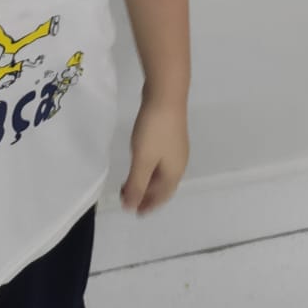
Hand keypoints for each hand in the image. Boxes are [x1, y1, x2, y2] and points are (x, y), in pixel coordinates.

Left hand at [121, 93, 189, 214]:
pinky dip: (149, 167)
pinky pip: (160, 160)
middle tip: (129, 199)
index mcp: (174, 172)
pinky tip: (140, 161)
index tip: (135, 212)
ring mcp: (176, 148)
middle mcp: (179, 163)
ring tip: (131, 183)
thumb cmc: (154, 130)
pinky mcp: (170, 135)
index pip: (162, 196)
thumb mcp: (143, 160)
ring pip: (161, 172)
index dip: (149, 205)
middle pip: (163, 186)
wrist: (166, 95)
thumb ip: (136, 185)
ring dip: (147, 181)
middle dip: (147, 195)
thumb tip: (131, 208)